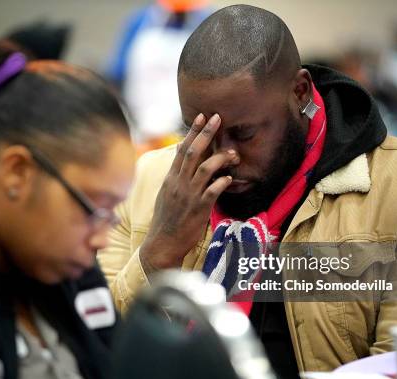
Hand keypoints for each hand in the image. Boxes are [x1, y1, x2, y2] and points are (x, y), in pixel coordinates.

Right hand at [140, 113, 238, 273]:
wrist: (162, 244)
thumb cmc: (167, 220)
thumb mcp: (166, 194)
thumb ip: (176, 176)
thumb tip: (181, 158)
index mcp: (171, 178)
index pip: (181, 149)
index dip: (192, 132)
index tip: (201, 116)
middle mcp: (179, 183)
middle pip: (193, 152)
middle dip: (206, 133)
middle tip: (217, 118)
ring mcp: (188, 195)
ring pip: (204, 168)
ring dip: (220, 157)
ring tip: (233, 153)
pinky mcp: (198, 209)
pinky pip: (212, 191)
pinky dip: (222, 182)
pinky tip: (230, 178)